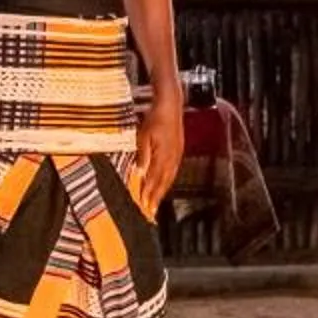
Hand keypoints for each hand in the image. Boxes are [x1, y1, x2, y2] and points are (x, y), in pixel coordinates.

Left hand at [133, 93, 183, 217]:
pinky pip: (172, 171)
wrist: (171, 105)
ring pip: (169, 178)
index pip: (154, 180)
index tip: (144, 207)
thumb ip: (143, 155)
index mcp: (163, 156)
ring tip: (156, 203)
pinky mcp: (178, 151)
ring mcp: (176, 155)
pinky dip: (167, 181)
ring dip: (162, 192)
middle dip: (156, 198)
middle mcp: (172, 158)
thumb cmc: (156, 118)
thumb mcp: (144, 135)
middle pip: (163, 183)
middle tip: (150, 213)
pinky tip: (164, 184)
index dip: (149, 195)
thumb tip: (140, 172)